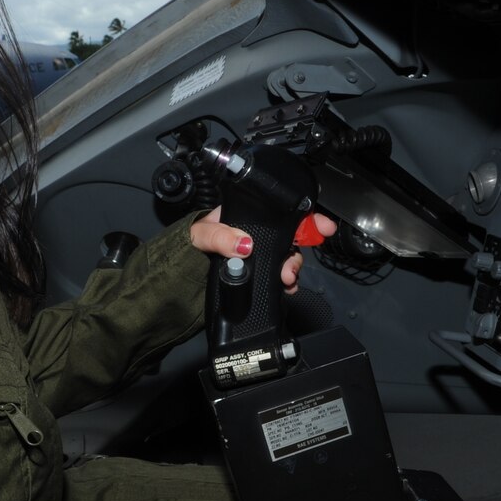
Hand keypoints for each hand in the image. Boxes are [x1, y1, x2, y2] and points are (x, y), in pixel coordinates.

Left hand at [191, 207, 337, 293]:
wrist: (177, 279)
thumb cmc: (187, 246)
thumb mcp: (200, 235)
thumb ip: (219, 237)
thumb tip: (245, 244)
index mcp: (246, 217)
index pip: (279, 212)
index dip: (305, 217)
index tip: (324, 227)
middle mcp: (255, 235)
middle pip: (290, 238)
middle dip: (298, 252)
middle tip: (291, 269)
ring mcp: (258, 256)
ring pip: (286, 259)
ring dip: (292, 269)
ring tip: (286, 281)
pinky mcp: (257, 275)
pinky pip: (279, 277)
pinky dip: (287, 283)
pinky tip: (285, 289)